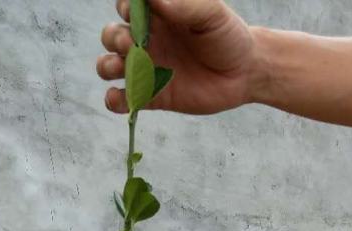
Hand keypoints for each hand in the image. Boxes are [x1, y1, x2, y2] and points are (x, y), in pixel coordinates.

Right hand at [97, 0, 257, 114]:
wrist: (244, 73)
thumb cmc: (228, 36)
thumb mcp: (211, 13)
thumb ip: (184, 5)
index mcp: (158, 17)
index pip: (126, 6)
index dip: (125, 7)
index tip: (135, 11)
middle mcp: (148, 41)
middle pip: (111, 35)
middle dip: (113, 38)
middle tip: (131, 43)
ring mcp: (148, 70)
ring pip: (110, 65)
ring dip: (107, 66)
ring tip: (121, 67)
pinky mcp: (152, 97)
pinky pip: (123, 99)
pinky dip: (114, 100)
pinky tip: (120, 97)